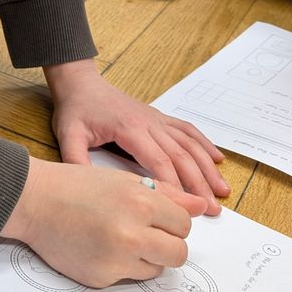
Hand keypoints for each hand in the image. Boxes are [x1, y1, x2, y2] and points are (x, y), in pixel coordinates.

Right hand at [1, 157, 206, 286]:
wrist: (34, 201)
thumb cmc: (75, 186)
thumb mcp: (122, 180)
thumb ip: (166, 194)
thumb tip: (201, 205)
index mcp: (140, 202)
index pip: (183, 224)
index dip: (170, 220)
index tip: (154, 217)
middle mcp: (132, 232)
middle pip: (179, 253)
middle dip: (166, 244)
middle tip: (143, 232)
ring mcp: (117, 259)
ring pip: (157, 269)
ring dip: (146, 257)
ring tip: (117, 238)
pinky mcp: (103, 278)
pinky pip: (129, 278)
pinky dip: (120, 266)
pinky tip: (98, 247)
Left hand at [44, 59, 229, 213]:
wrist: (80, 83)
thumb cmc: (75, 108)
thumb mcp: (68, 134)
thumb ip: (75, 159)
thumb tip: (86, 189)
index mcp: (129, 128)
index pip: (158, 160)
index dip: (173, 184)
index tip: (184, 208)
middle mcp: (148, 122)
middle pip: (180, 155)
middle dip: (198, 183)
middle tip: (213, 209)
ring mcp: (156, 119)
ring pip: (189, 144)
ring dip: (207, 167)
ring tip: (222, 191)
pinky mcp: (158, 117)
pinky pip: (187, 130)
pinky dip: (204, 144)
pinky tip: (217, 159)